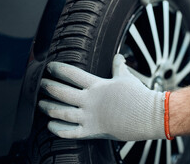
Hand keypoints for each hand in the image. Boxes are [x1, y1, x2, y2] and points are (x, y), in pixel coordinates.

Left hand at [39, 54, 165, 140]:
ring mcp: (90, 117)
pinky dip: (58, 129)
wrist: (148, 115)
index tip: (50, 67)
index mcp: (97, 85)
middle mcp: (90, 100)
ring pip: (62, 112)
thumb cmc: (138, 95)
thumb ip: (118, 67)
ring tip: (41, 103)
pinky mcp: (93, 131)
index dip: (58, 69)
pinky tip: (50, 125)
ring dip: (49, 107)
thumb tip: (119, 57)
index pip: (72, 74)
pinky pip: (70, 132)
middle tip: (41, 84)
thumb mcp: (126, 77)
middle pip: (62, 92)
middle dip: (48, 87)